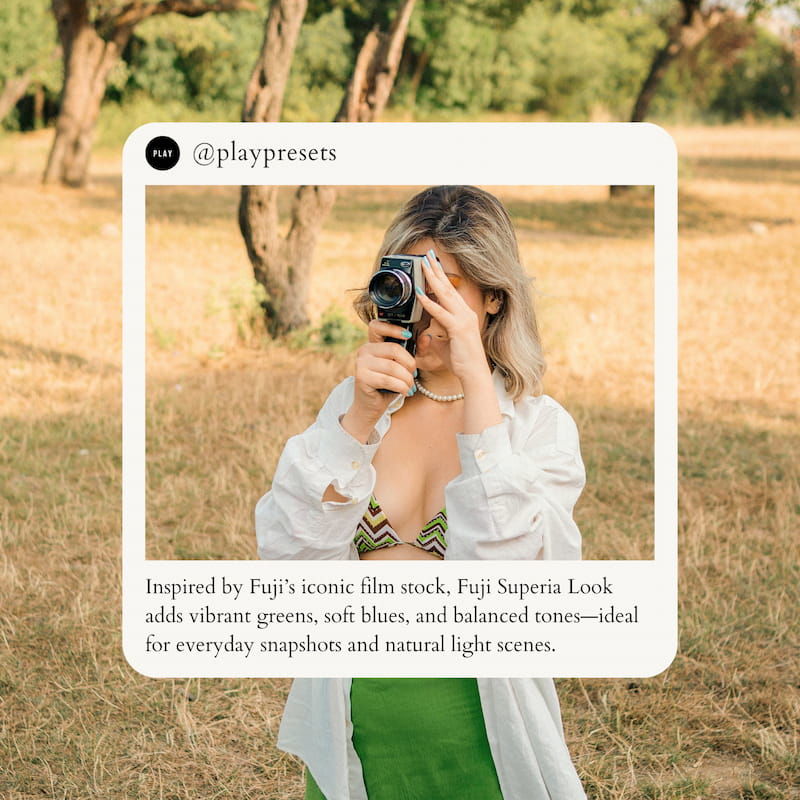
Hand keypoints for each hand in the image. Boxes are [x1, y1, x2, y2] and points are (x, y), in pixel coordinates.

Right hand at [340, 320, 415, 441]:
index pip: (377, 326)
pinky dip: (401, 387)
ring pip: (393, 367)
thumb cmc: (388, 385)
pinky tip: (405, 392)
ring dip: (407, 379)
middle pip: (394, 349)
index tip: (408, 336)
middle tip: (413, 375)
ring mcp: (361, 363)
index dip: (393, 328)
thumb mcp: (402, 366)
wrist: (371, 406)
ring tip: (410, 386)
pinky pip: (388, 380)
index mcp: (372, 344)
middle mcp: (364, 350)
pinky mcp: (361, 377)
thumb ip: (414, 352)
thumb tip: (427, 337)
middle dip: (409, 364)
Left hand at [414, 249, 489, 383]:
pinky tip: (419, 294)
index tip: (432, 264)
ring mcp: (463, 319)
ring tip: (423, 265)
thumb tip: (428, 336)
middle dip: (436, 270)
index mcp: (464, 315)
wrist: (474, 375)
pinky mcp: (458, 329)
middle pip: (448, 287)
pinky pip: (440, 313)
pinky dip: (429, 303)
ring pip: (445, 294)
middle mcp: (465, 313)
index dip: (440, 277)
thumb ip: (437, 338)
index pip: (450, 292)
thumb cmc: (462, 362)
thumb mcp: (445, 347)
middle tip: (427, 255)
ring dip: (432, 278)